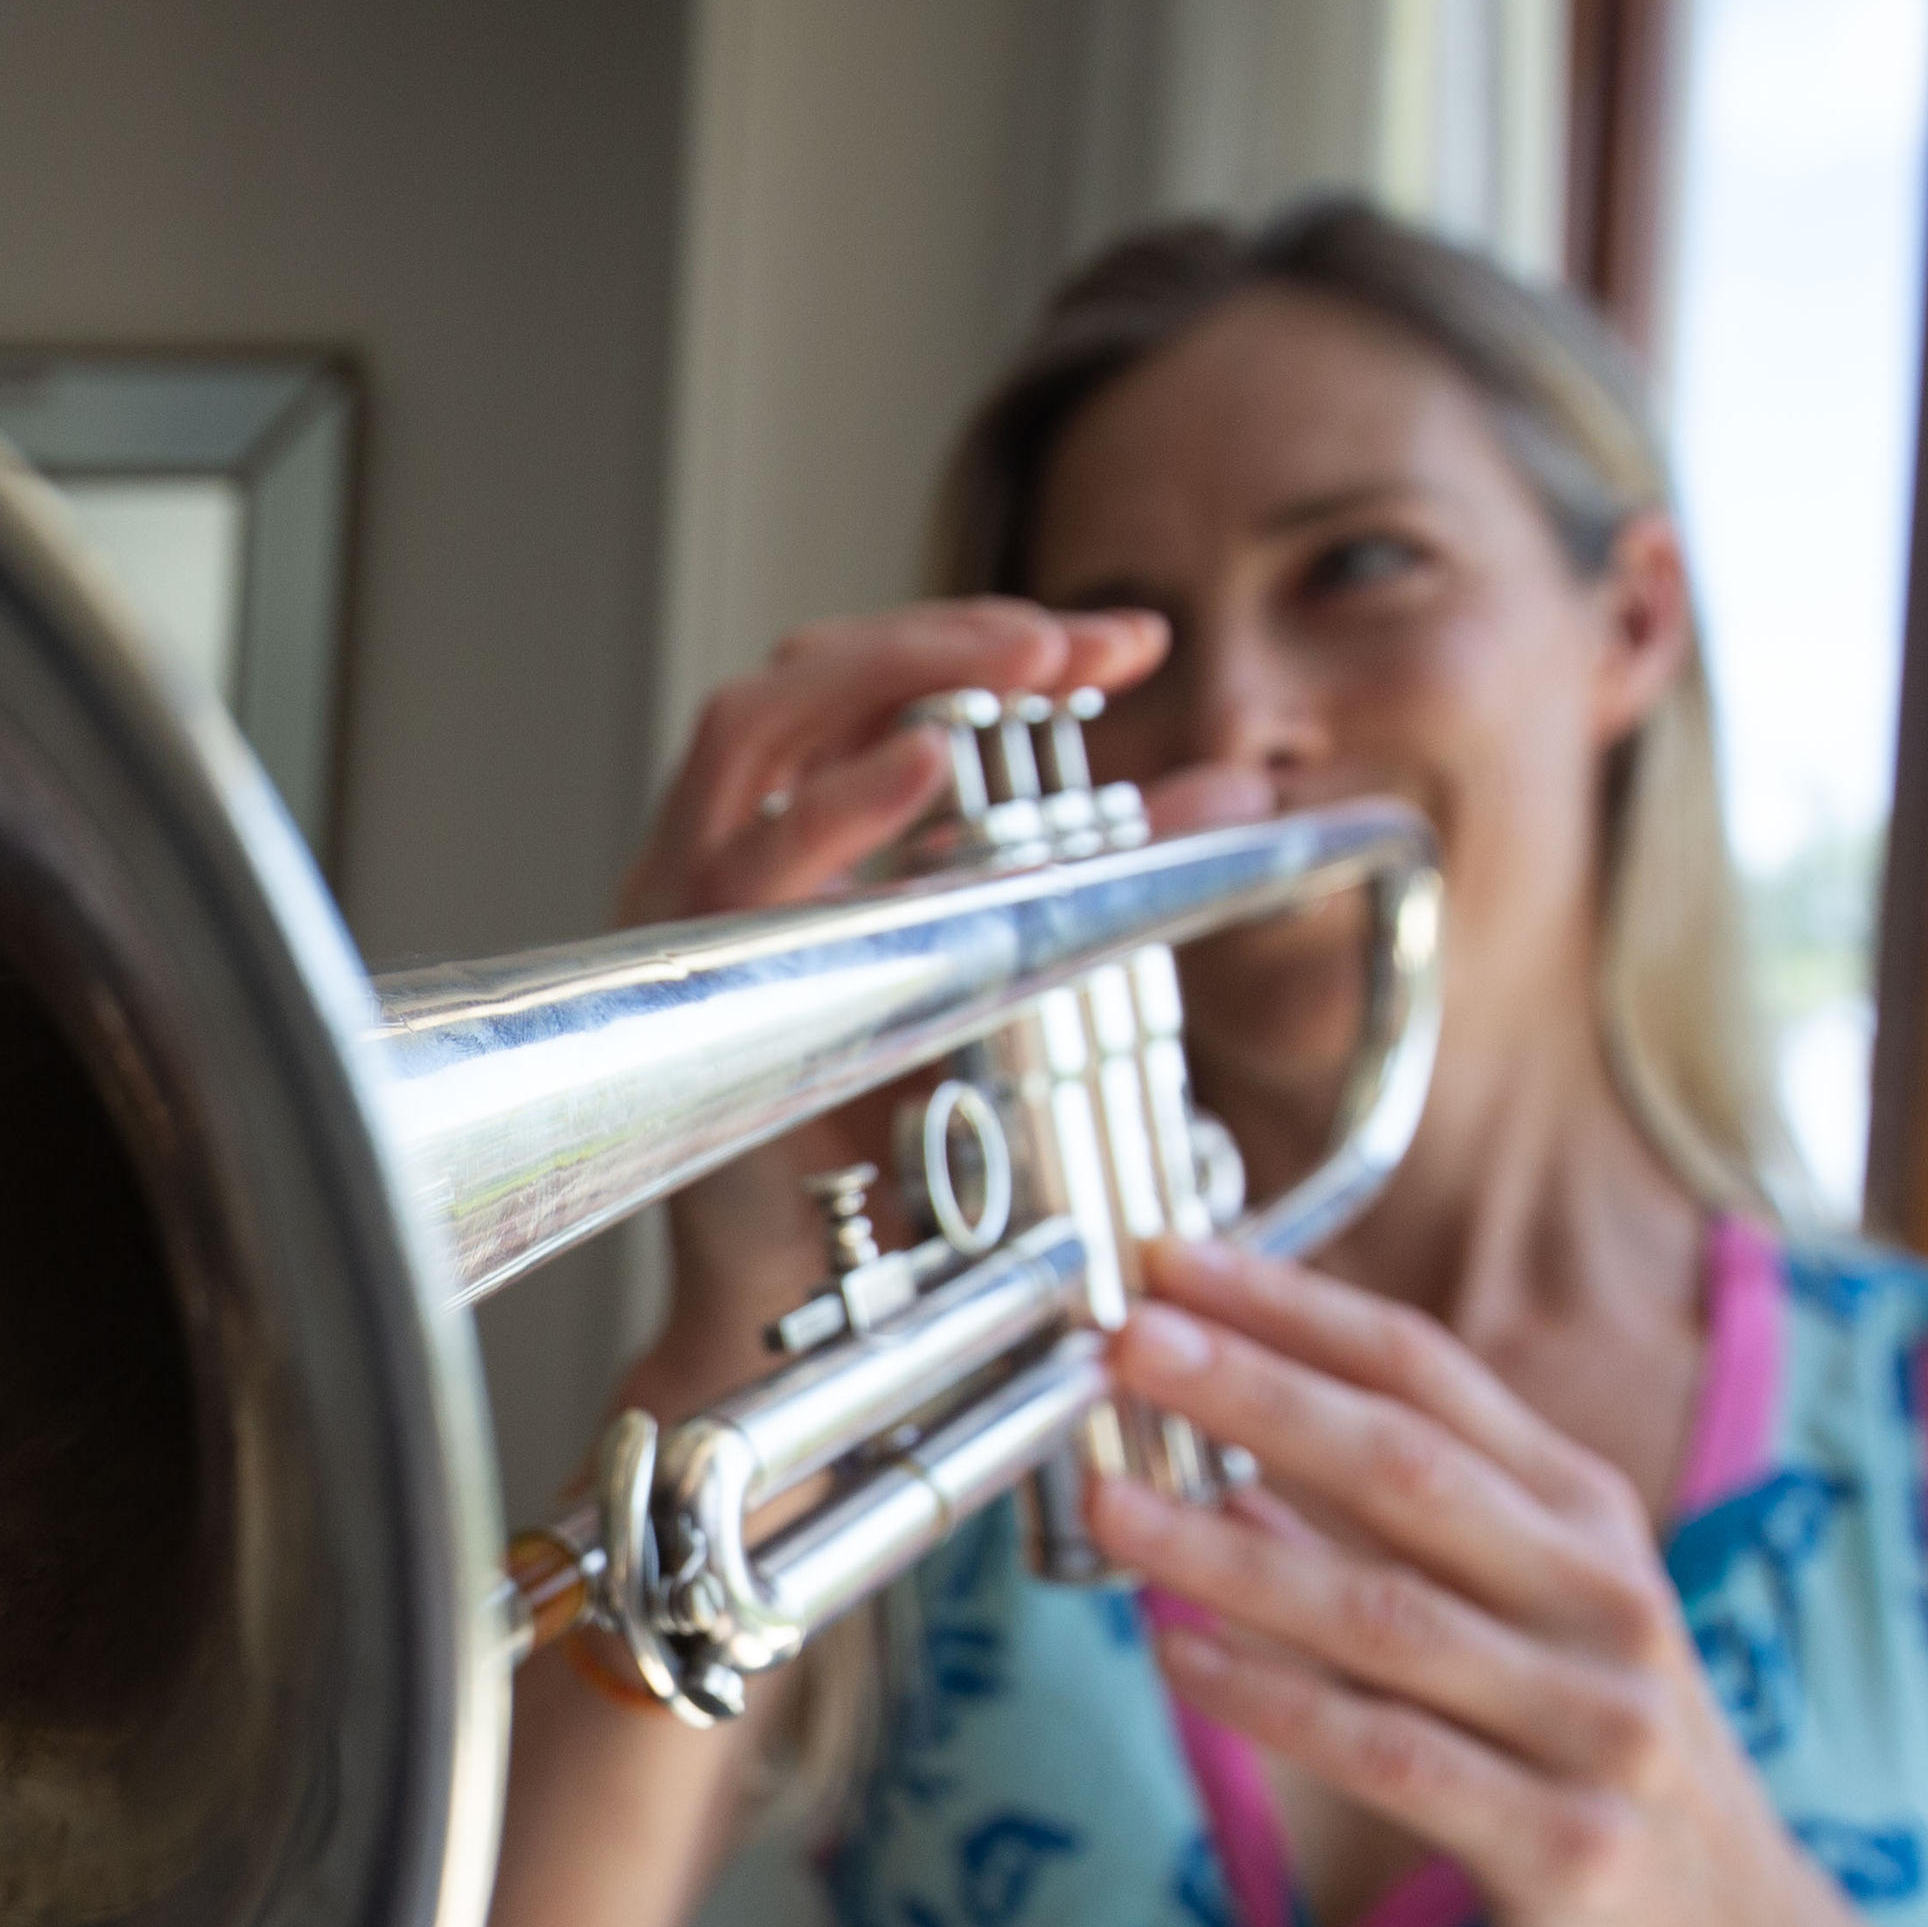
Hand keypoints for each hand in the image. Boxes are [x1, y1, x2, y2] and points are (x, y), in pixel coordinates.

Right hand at [619, 602, 1265, 1353]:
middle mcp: (724, 859)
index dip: (988, 640)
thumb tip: (1231, 793)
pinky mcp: (700, 982)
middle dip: (948, 634)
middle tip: (1080, 639)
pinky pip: (752, 863)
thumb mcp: (1011, 982)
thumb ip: (1102, 878)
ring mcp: (696, 912)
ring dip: (893, 674)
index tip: (1121, 641)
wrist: (799, 1291)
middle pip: (805, 681)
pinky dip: (842, 803)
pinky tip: (926, 763)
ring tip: (1020, 658)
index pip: (869, 693)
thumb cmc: (881, 1152)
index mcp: (789, 843)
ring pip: (756, 731)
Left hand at [1085, 1237, 1827, 1926]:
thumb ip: (1409, 1528)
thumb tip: (1235, 1450)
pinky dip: (1272, 1701)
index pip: (1431, 1376)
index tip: (1176, 1264)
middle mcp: (1601, 1597)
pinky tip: (1178, 1659)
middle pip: (1407, 1466)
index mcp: (1587, 1515)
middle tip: (1131, 1343)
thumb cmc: (1598, 1753)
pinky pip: (1388, 1752)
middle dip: (1258, 1395)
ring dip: (1229, 1553)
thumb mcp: (1538, 1608)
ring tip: (1110, 1507)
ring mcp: (1592, 1720)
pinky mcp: (1562, 1840)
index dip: (1298, 1311)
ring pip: (1382, 1612)